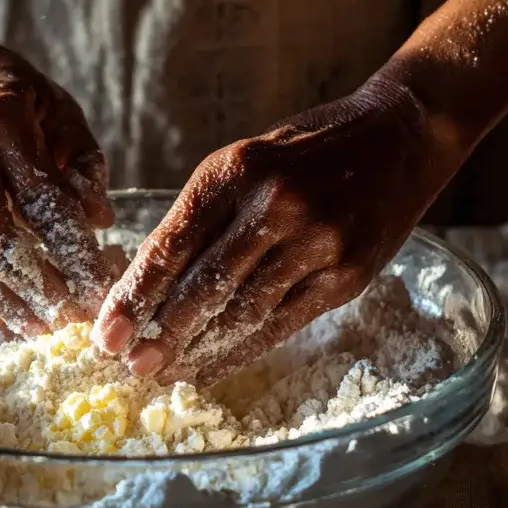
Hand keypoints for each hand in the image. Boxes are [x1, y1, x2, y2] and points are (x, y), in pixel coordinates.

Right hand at [0, 34, 115, 340]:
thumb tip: (102, 222)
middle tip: (77, 317)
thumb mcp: (59, 109)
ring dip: (11, 305)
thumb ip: (85, 163)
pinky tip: (16, 325)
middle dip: (41, 287)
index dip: (73, 250)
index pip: (42, 200)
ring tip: (48, 329)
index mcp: (2, 122)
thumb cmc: (11, 93)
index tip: (104, 283)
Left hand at [94, 78, 451, 383]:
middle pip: (203, 287)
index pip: (171, 244)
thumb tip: (148, 282)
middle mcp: (275, 205)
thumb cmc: (309, 149)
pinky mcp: (346, 275)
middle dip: (160, 333)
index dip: (135, 294)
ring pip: (242, 313)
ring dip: (198, 350)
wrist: (401, 136)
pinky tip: (213, 364)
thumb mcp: (247, 159)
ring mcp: (316, 243)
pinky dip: (242, 349)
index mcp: (236, 169)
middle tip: (130, 363)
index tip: (105, 331)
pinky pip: (282, 324)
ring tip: (166, 371)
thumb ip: (204, 214)